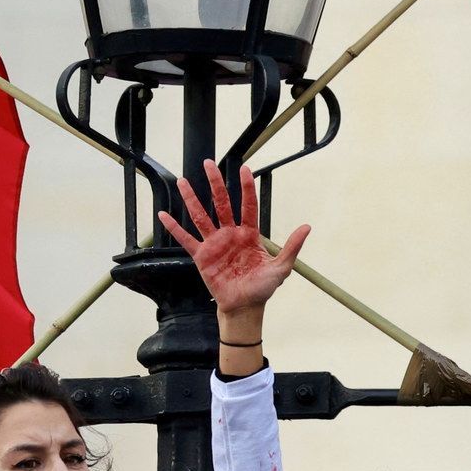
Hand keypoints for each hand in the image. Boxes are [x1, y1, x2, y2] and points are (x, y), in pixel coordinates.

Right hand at [157, 160, 307, 323]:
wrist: (245, 307)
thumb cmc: (262, 288)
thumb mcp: (281, 268)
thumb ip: (292, 247)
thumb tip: (307, 227)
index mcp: (249, 234)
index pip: (247, 205)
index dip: (246, 187)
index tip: (244, 169)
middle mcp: (230, 234)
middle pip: (221, 204)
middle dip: (215, 183)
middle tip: (208, 164)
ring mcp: (215, 244)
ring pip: (201, 216)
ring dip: (191, 199)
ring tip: (182, 181)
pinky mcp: (202, 256)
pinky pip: (186, 239)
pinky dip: (175, 228)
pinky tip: (164, 215)